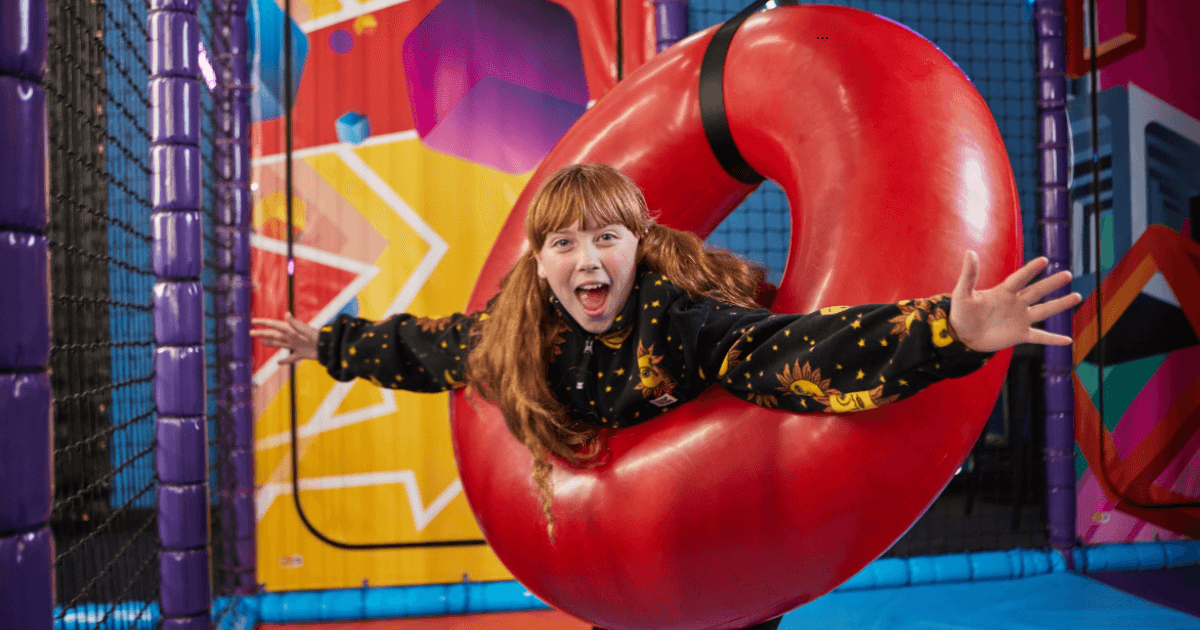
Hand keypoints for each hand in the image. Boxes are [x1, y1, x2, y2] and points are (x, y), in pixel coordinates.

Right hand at [250, 312, 319, 364]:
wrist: (328, 347)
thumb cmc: (317, 337)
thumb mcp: (304, 329)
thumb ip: (294, 323)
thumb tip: (286, 313)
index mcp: (291, 330)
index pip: (274, 325)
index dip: (263, 323)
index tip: (253, 321)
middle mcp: (292, 336)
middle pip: (273, 335)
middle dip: (262, 333)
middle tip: (250, 332)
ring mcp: (296, 345)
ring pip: (280, 344)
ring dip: (270, 343)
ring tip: (261, 342)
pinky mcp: (302, 354)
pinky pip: (291, 358)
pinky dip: (284, 361)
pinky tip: (278, 363)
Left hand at [948, 251, 1082, 352]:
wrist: (961, 335)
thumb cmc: (960, 313)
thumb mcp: (962, 294)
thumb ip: (969, 274)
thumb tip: (970, 252)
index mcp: (1002, 292)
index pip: (1019, 279)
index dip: (1030, 270)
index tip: (1044, 260)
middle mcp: (1015, 303)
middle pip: (1037, 291)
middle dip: (1052, 283)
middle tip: (1068, 274)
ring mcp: (1019, 319)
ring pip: (1044, 311)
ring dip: (1060, 305)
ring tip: (1077, 296)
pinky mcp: (1019, 335)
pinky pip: (1040, 337)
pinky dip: (1053, 339)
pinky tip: (1067, 341)